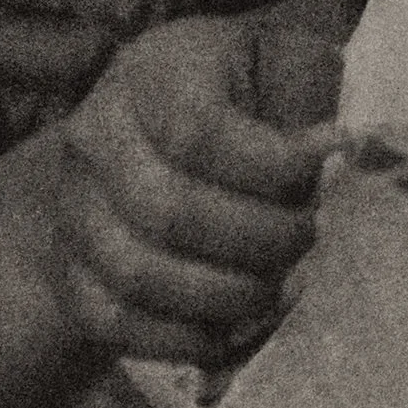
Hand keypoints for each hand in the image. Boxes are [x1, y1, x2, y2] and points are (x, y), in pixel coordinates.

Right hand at [46, 14, 342, 365]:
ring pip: (141, 274)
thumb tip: (335, 147)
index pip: (198, 133)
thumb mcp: (286, 68)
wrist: (174, 136)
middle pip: (172, 212)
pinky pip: (114, 321)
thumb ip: (308, 98)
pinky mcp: (71, 267)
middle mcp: (94, 134)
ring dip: (231, 296)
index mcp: (151, 73)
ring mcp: (74, 206)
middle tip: (308, 238)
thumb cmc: (255, 97)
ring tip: (281, 285)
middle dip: (262, 241)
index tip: (335, 162)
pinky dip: (186, 339)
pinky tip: (237, 327)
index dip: (276, 167)